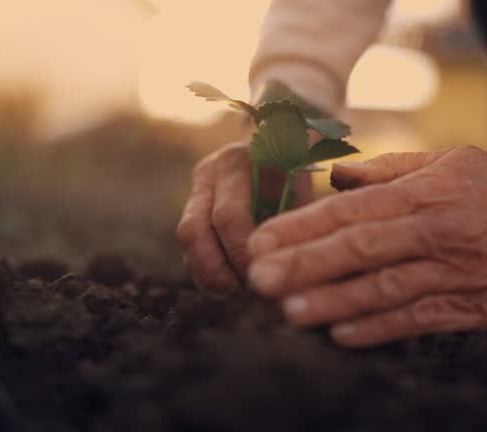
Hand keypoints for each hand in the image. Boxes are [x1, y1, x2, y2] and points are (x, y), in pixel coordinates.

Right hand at [177, 141, 311, 295]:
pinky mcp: (192, 208)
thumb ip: (292, 221)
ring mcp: (196, 188)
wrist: (280, 146)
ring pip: (187, 239)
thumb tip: (288, 268)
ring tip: (234, 292)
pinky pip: (188, 246)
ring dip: (207, 273)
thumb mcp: (300, 187)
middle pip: (194, 230)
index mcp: (238, 162)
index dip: (241, 254)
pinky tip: (227, 287)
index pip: (228, 217)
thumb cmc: (297, 175)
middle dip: (219, 269)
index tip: (263, 274)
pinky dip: (204, 272)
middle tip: (245, 289)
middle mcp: (210, 172)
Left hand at [247, 145, 486, 346]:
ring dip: (334, 301)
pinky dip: (381, 328)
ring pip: (385, 289)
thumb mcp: (449, 162)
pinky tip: (343, 335)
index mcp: (424, 193)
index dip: (303, 228)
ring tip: (290, 311)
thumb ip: (390, 171)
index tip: (261, 242)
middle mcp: (434, 232)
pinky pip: (419, 319)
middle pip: (359, 249)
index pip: (351, 211)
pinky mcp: (474, 307)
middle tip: (259, 280)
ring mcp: (455, 271)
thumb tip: (337, 176)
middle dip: (305, 265)